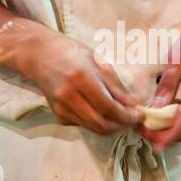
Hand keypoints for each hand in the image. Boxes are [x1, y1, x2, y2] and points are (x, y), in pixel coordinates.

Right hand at [24, 32, 139, 134]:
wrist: (40, 55)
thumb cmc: (72, 53)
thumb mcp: (98, 61)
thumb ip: (115, 84)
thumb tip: (132, 104)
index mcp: (81, 78)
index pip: (108, 107)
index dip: (127, 116)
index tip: (140, 115)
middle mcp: (69, 96)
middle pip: (101, 124)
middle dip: (121, 125)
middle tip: (133, 119)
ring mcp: (61, 108)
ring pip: (93, 128)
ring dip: (111, 126)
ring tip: (122, 116)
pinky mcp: (58, 115)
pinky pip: (84, 125)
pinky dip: (97, 122)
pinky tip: (101, 111)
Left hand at [140, 13, 180, 149]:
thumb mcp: (177, 55)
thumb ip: (168, 82)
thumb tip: (156, 108)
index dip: (166, 134)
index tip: (146, 137)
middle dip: (163, 135)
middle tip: (140, 129)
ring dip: (169, 131)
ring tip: (147, 125)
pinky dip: (176, 124)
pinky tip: (160, 117)